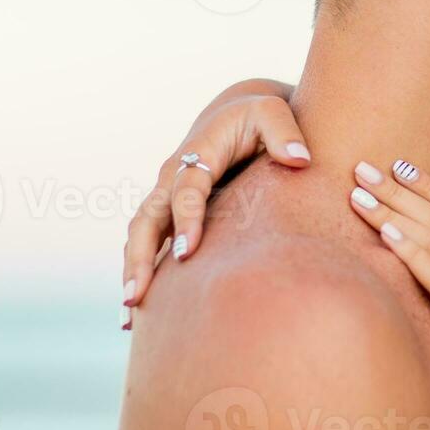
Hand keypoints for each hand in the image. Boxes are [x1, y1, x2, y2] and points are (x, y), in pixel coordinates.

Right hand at [121, 79, 307, 320]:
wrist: (240, 115)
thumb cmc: (260, 116)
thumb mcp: (274, 112)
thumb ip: (285, 133)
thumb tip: (300, 159)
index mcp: (197, 154)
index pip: (187, 190)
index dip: (186, 220)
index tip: (189, 253)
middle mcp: (173, 178)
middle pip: (147, 219)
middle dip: (140, 258)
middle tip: (138, 296)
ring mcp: (167, 198)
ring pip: (141, 237)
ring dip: (133, 273)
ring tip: (129, 316)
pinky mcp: (171, 215)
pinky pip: (149, 246)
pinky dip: (141, 275)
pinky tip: (135, 318)